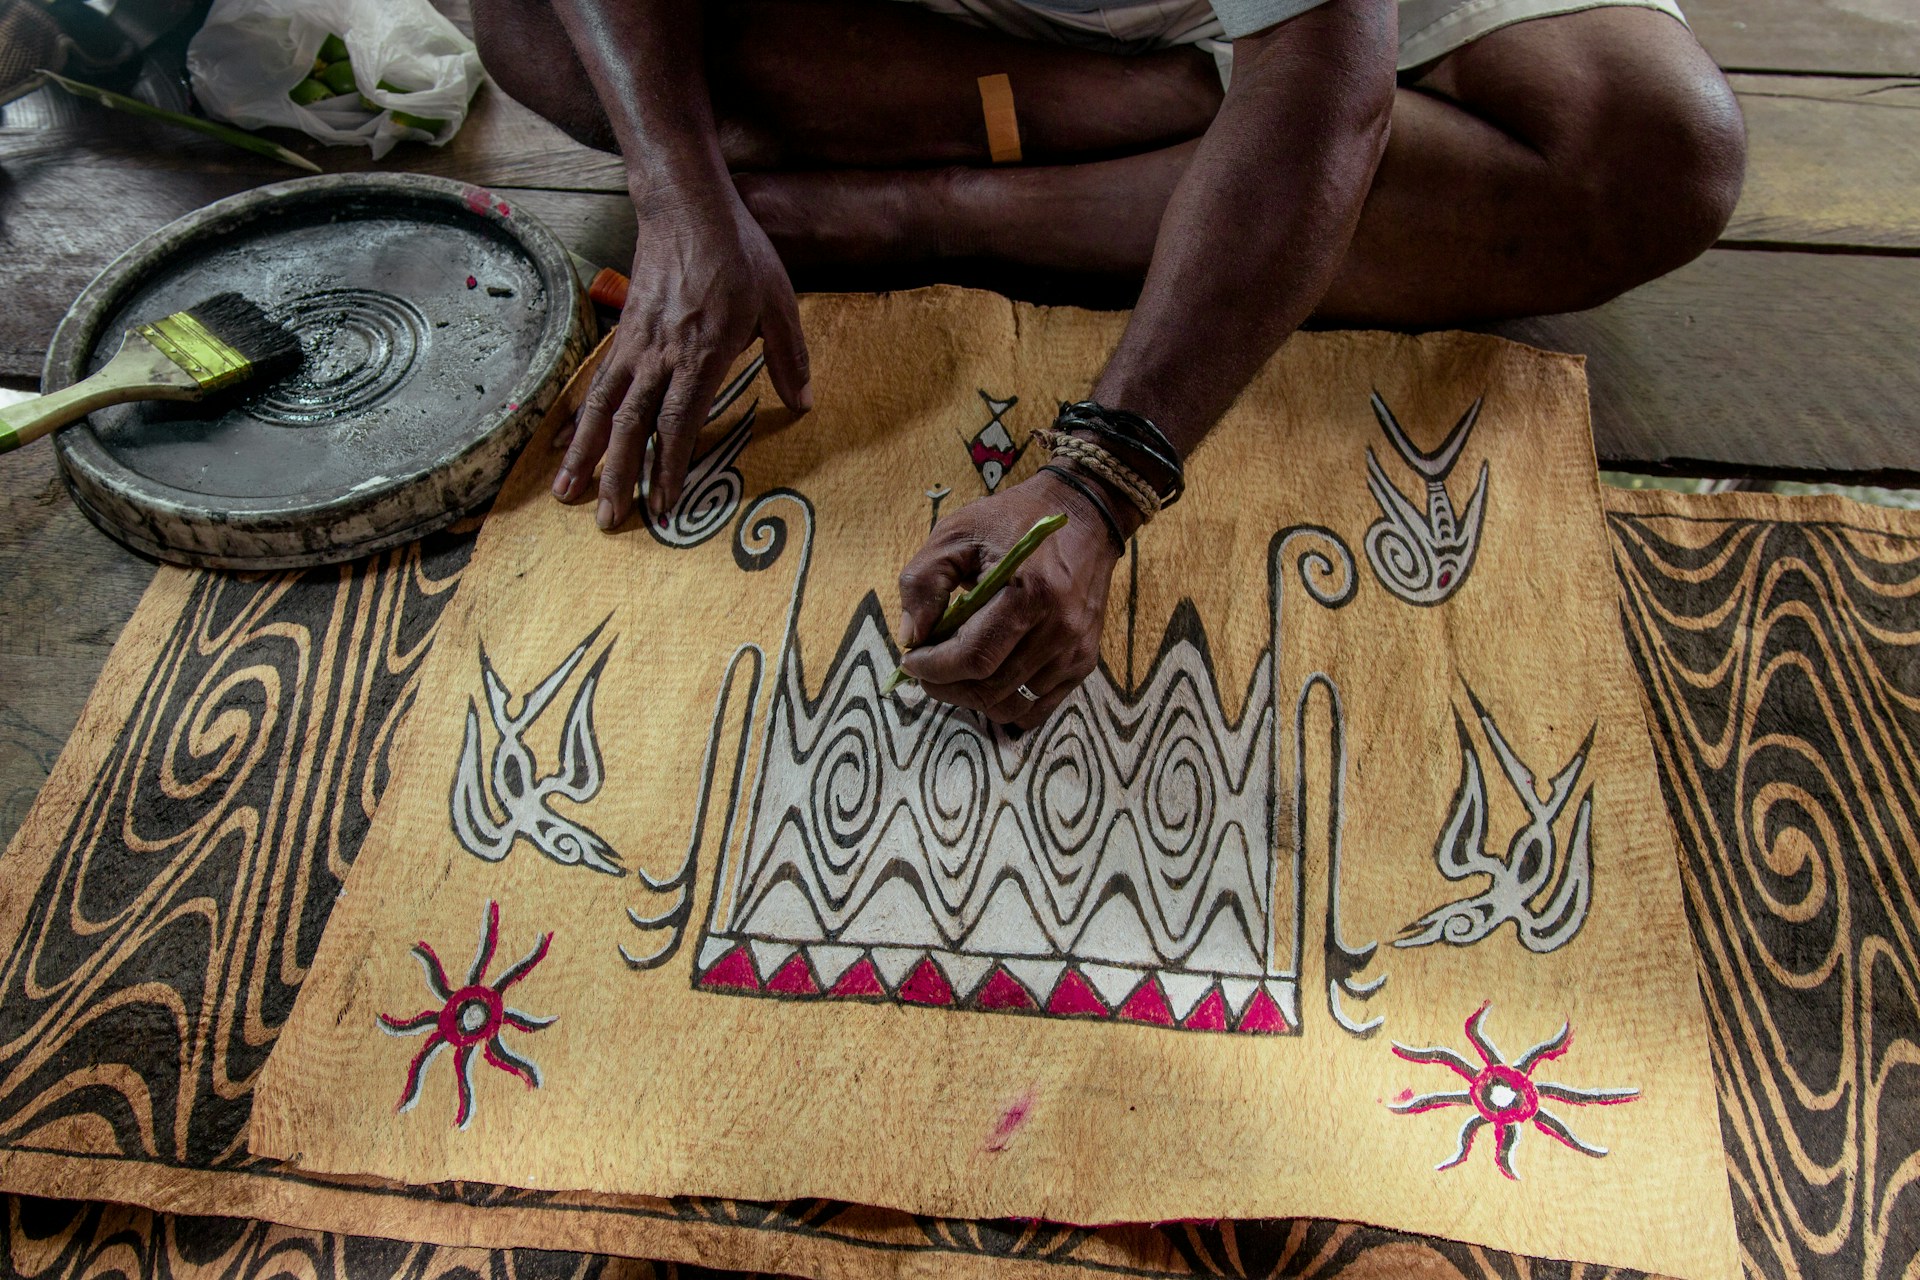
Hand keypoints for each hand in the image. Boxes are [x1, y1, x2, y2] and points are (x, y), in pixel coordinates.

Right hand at [552, 187, 811, 527]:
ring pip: (603, 408)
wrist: (687, 207)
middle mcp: (660, 355)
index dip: (667, 468)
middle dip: (617, 476)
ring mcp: (635, 344)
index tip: (662, 505)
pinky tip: (562, 441)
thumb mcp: (780, 302)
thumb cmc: (738, 253)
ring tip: (564, 492)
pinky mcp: (623, 333)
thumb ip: (790, 357)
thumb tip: (804, 404)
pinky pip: (597, 383)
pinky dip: (578, 416)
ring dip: (583, 454)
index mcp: (701, 353)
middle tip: (606, 520)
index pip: (678, 423)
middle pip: (631, 426)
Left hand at [896, 470, 1133, 729]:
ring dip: (973, 699)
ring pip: (1012, 705)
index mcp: (1029, 592)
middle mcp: (1058, 628)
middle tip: (926, 672)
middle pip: (991, 687)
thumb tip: (911, 639)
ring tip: (955, 675)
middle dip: (946, 687)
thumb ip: (924, 582)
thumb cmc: (1013, 520)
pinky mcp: (1083, 662)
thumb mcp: (957, 533)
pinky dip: (1006, 706)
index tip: (910, 660)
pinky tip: (987, 684)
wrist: (1084, 514)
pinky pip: (1038, 709)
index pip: (974, 656)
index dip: (934, 668)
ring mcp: (1075, 650)